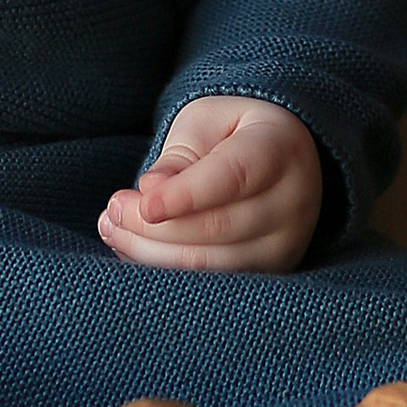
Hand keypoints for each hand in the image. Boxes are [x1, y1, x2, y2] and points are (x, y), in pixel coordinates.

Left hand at [98, 97, 322, 272]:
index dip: (185, 195)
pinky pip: (213, 283)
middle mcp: (295, 199)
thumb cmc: (231, 132)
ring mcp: (288, 242)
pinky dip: (167, 269)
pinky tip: (135, 250)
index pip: (234, 177)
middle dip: (154, 226)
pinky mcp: (272, 272)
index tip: (142, 204)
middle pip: (218, 226)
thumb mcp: (204, 123)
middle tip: (111, 211)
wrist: (276, 155)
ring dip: (152, 253)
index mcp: (280, 147)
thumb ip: (180, 155)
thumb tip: (150, 191)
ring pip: (212, 264)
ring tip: (113, 229)